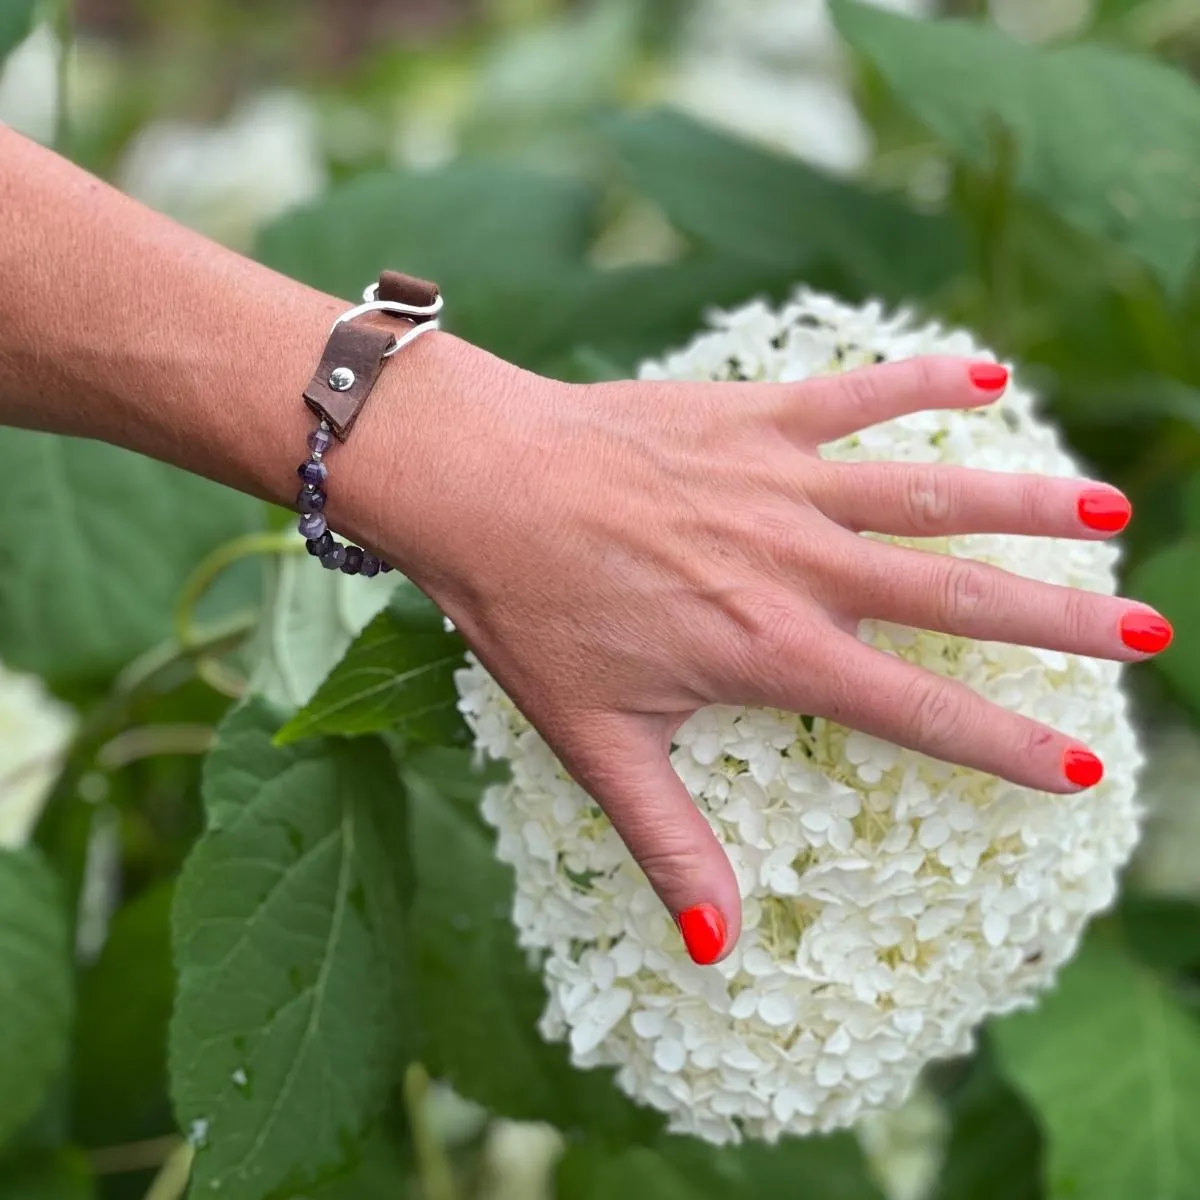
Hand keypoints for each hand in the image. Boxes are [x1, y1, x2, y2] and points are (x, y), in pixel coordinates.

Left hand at [347, 337, 1167, 963]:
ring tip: (1104, 511)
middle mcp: (797, 566)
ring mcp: (781, 483)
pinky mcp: (752, 416)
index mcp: (769, 652)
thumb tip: (716, 949)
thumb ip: (669, 842)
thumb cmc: (529, 614)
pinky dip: (924, 380)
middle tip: (1149, 633)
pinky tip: (990, 376)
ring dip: (1021, 501)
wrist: (478, 487)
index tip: (1084, 769)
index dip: (1005, 745)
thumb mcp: (598, 743)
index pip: (918, 709)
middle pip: (955, 596)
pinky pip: (857, 394)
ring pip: (929, 491)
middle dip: (1058, 621)